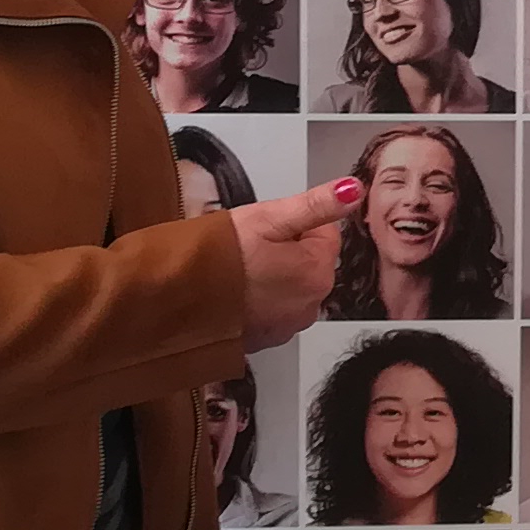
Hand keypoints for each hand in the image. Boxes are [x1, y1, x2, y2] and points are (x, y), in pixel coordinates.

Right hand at [229, 183, 351, 349]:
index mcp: (318, 271)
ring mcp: (289, 326)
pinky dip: (260, 300)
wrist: (175, 301)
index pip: (326, 234)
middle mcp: (312, 304)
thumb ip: (316, 205)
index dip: (294, 226)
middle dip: (285, 251)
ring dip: (273, 276)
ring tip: (239, 271)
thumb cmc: (218, 257)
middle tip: (248, 249)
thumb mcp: (268, 218)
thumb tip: (354, 190)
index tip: (265, 230)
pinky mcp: (266, 340)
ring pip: (292, 287)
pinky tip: (235, 293)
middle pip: (310, 262)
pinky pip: (273, 310)